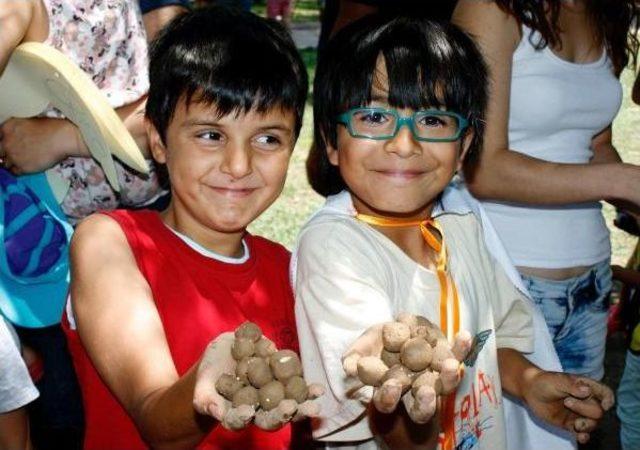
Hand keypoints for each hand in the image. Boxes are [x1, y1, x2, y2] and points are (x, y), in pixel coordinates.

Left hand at [0, 117, 80, 173]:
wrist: (62, 138)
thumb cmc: (52, 128)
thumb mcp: (29, 122)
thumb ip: (18, 130)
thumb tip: (19, 137)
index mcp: (8, 127)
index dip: (3, 142)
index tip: (8, 145)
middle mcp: (6, 142)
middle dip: (5, 153)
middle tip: (14, 154)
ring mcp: (13, 156)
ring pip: (4, 163)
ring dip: (12, 162)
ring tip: (22, 161)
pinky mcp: (22, 167)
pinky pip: (14, 172)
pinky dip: (19, 170)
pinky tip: (27, 166)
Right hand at [193, 331, 322, 431]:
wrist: (221, 358)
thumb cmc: (209, 379)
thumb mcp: (203, 390)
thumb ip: (207, 402)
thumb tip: (216, 412)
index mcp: (239, 414)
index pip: (241, 420)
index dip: (244, 417)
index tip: (247, 412)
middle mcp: (260, 406)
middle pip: (272, 414)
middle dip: (284, 413)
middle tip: (291, 409)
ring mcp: (272, 392)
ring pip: (289, 400)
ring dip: (303, 401)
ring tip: (315, 399)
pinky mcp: (279, 375)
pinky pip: (294, 381)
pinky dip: (306, 385)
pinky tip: (317, 388)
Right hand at [342, 314, 471, 423]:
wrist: (396, 329)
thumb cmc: (374, 345)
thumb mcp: (360, 350)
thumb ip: (353, 358)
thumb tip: (349, 367)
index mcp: (390, 393)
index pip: (389, 403)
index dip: (389, 398)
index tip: (390, 387)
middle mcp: (414, 391)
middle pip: (423, 405)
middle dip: (426, 401)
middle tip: (426, 393)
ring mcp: (433, 377)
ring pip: (444, 384)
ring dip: (448, 376)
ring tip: (450, 366)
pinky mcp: (446, 359)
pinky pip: (456, 356)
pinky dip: (461, 347)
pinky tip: (464, 336)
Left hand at [523, 371, 613, 443]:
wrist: (530, 391)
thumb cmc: (545, 381)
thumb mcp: (557, 380)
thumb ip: (572, 386)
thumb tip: (587, 391)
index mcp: (586, 387)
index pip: (605, 393)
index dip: (608, 400)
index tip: (604, 405)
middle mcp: (586, 401)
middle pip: (598, 411)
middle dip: (585, 409)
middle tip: (567, 402)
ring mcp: (579, 414)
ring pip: (593, 424)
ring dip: (586, 426)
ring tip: (575, 423)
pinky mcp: (570, 424)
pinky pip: (582, 433)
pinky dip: (584, 437)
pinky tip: (581, 438)